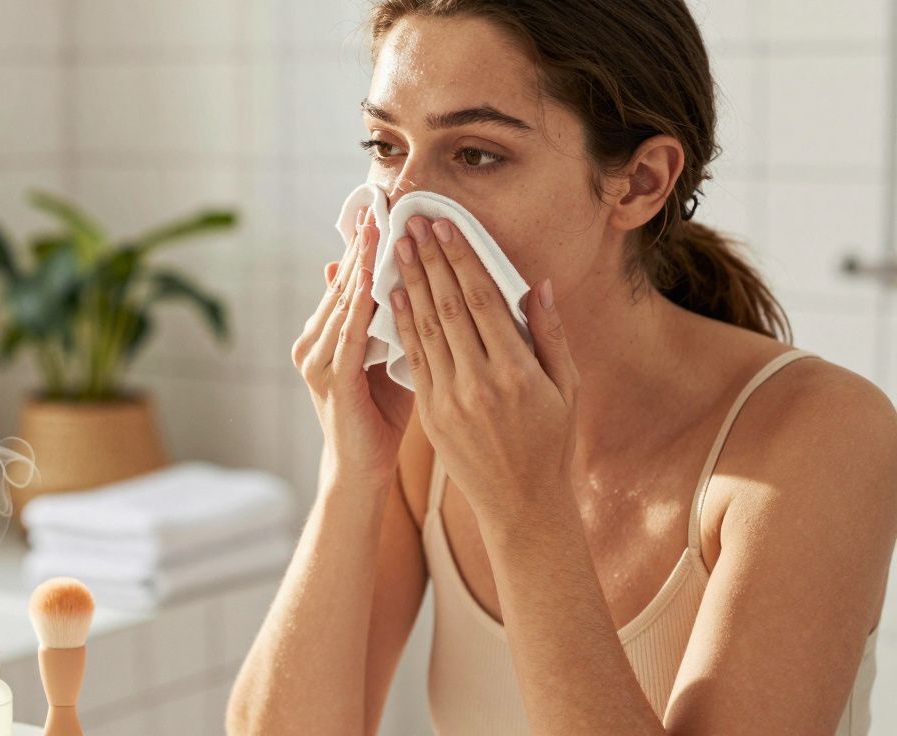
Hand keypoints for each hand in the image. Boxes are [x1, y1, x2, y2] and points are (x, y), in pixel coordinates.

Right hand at [292, 207, 413, 489]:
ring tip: (376, 229)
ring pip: (343, 303)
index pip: (344, 282)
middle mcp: (312, 344)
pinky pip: (350, 335)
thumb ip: (387, 322)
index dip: (361, 246)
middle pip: (340, 285)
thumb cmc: (380, 417)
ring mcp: (317, 362)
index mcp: (324, 337)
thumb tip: (395, 281)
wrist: (361, 472)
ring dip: (361, 265)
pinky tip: (377, 280)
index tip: (381, 209)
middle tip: (377, 203)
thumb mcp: (386, 360)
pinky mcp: (333, 381)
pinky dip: (363, 306)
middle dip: (360, 244)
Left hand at [389, 216, 578, 523]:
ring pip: (425, 329)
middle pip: (449, 307)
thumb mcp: (566, 385)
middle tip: (412, 223)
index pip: (484, 301)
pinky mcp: (430, 414)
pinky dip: (402, 323)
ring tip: (398, 248)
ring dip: (409, 284)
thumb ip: (550, 333)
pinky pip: (414, 358)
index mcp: (517, 372)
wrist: (519, 500)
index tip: (446, 226)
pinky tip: (393, 296)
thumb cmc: (550, 439)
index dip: (462, 260)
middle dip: (429, 260)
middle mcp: (480, 383)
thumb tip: (537, 283)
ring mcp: (451, 399)